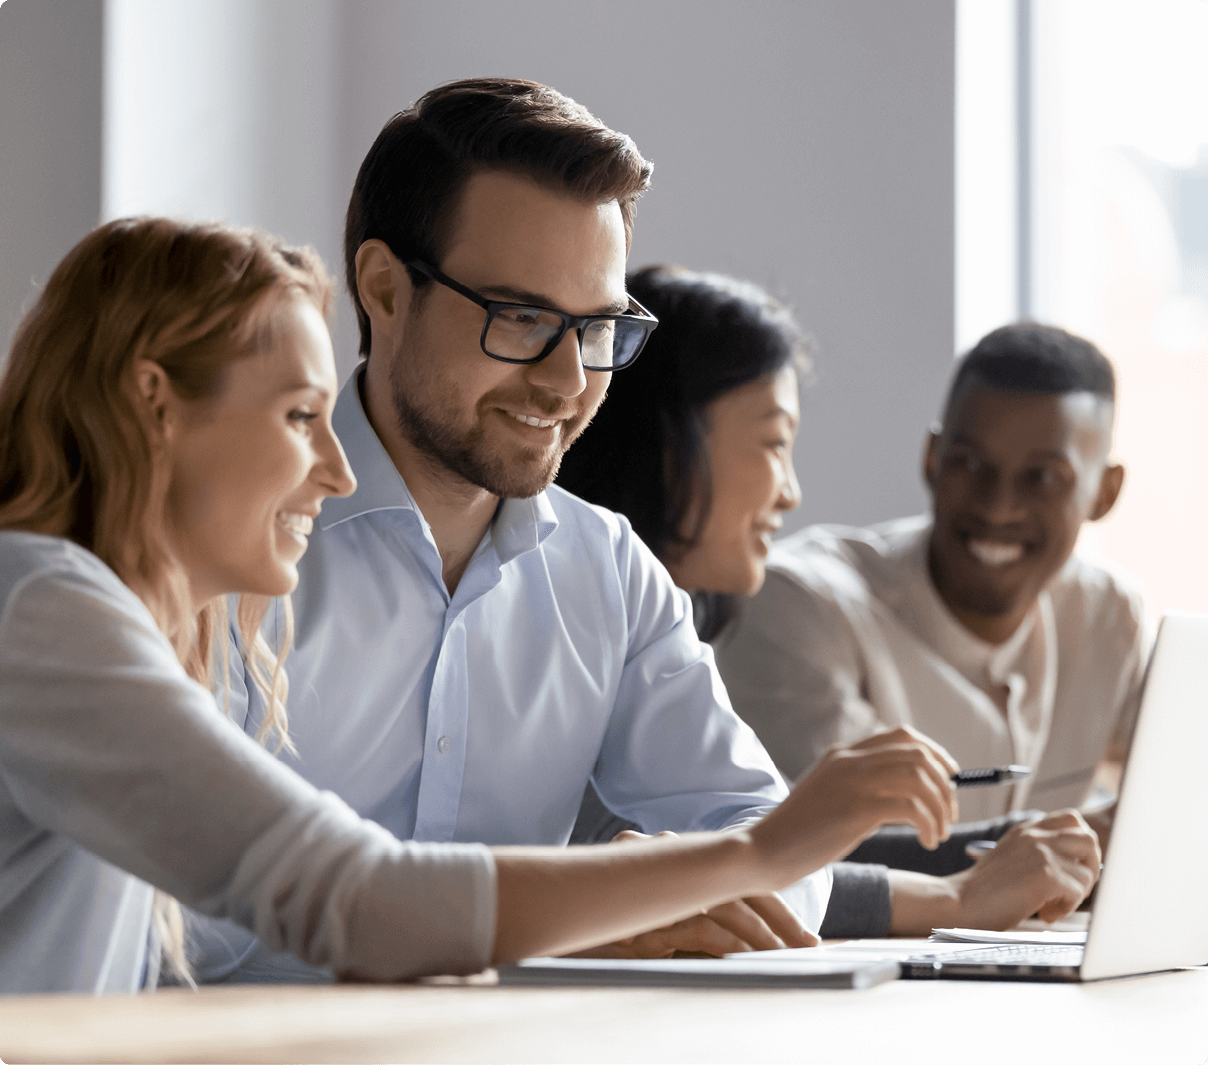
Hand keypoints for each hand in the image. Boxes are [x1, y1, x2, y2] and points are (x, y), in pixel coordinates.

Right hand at [571, 830, 817, 957]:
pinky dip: (732, 942)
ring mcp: (657, 880)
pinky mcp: (648, 910)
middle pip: (739, 880)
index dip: (769, 903)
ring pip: (728, 901)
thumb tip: (735, 943)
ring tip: (792, 960)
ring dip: (765, 935)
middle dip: (779, 918)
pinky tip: (752, 960)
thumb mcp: (652, 925)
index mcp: (672, 859)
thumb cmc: (599, 933)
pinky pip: (702, 922)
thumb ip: (686, 922)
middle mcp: (667, 859)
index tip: (799, 937)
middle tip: (811, 948)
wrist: (545, 928)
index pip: (732, 872)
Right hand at [752, 726, 959, 880]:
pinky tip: (926, 842)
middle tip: (949, 814)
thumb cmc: (798, 832)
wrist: (764, 850)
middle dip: (945, 783)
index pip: (902, 736)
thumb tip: (906, 796)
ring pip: (920, 777)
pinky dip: (929, 825)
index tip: (948, 780)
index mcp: (843, 754)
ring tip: (938, 833)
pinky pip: (911, 807)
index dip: (935, 754)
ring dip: (940, 807)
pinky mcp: (856, 810)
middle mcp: (850, 761)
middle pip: (918, 753)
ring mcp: (853, 782)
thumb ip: (859, 787)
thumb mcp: (829, 796)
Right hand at [949, 809, 1101, 927]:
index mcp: (1026, 829)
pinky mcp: (1046, 875)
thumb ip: (1037, 852)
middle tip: (1071, 888)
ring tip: (1053, 904)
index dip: (1080, 845)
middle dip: (1090, 867)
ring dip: (1077, 893)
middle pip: (1089, 839)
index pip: (1072, 819)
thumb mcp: (1011, 858)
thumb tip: (1077, 865)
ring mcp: (1042, 853)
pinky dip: (1067, 908)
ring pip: (1088, 871)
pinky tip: (1045, 913)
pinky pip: (1079, 892)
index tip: (1069, 868)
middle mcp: (1035, 835)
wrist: (960, 902)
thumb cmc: (984, 890)